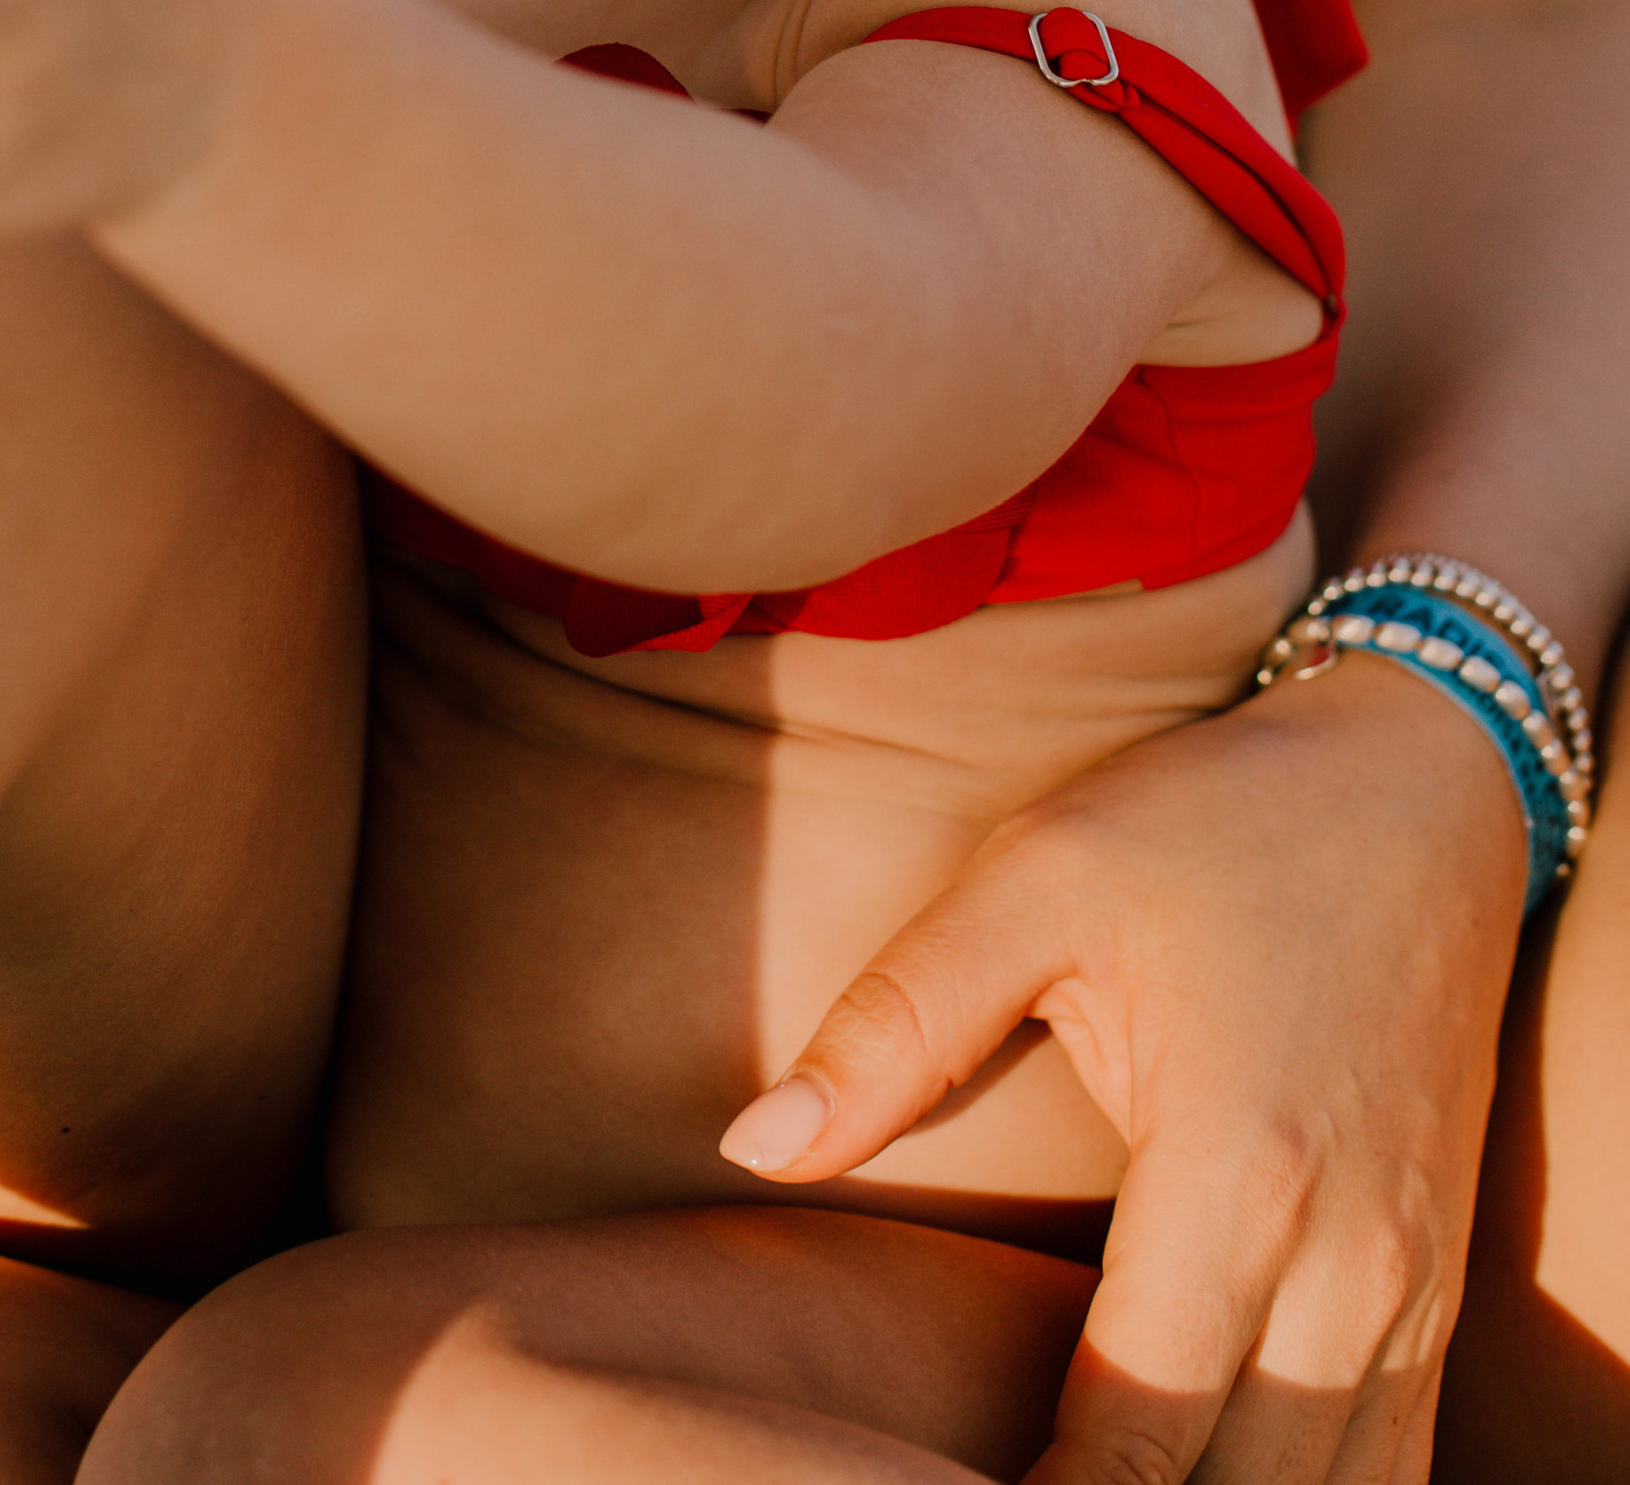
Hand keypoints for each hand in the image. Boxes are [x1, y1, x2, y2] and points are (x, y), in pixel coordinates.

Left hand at [721, 653, 1525, 1480]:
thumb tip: (755, 1145)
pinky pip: (1392, 1465)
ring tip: (1072, 1484)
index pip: (1133, 1447)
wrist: (1423, 780)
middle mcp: (1349, 1267)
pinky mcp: (1438, 1288)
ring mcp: (1413, 1290)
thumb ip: (898, 1022)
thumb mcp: (1039, 877)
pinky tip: (1200, 1477)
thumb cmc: (1216, 820)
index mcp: (1238, 1177)